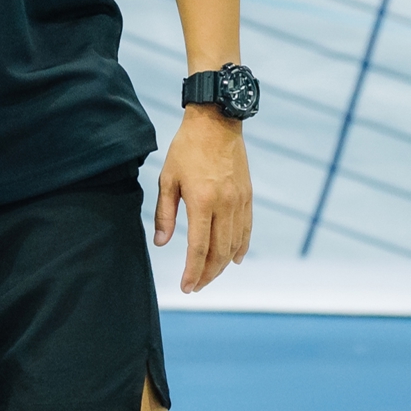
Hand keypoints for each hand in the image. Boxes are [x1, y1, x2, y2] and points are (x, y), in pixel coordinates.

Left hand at [154, 105, 251, 293]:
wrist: (216, 122)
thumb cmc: (187, 148)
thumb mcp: (168, 178)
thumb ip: (165, 213)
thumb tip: (162, 243)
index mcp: (203, 202)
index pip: (199, 248)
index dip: (193, 272)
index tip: (186, 287)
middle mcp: (225, 206)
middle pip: (219, 252)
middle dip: (207, 274)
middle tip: (196, 286)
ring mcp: (240, 202)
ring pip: (235, 245)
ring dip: (223, 265)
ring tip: (209, 275)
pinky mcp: (248, 197)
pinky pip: (247, 230)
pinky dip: (241, 248)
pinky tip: (235, 259)